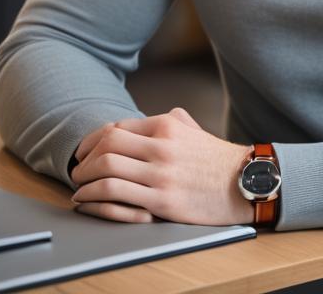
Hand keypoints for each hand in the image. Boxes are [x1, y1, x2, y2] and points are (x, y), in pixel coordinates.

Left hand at [69, 107, 255, 224]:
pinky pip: (117, 196)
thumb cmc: (217, 159)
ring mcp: (161, 174)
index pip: (116, 128)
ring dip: (85, 180)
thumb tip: (148, 119)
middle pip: (106, 146)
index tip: (84, 153)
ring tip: (79, 188)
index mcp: (166, 126)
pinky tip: (89, 202)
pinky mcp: (163, 201)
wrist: (245, 183)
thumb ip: (169, 120)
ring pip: (107, 170)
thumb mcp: (193, 128)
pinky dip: (95, 198)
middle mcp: (161, 146)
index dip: (92, 142)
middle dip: (84, 160)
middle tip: (77, 171)